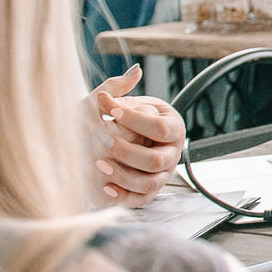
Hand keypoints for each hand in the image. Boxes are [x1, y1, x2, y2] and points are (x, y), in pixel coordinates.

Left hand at [88, 67, 184, 206]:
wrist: (109, 141)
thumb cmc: (115, 118)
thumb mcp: (116, 102)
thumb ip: (120, 87)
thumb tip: (136, 70)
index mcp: (173, 127)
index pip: (160, 128)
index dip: (136, 121)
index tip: (111, 112)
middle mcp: (172, 154)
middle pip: (155, 160)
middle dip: (127, 152)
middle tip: (101, 142)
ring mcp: (161, 175)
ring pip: (148, 184)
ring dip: (123, 175)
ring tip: (98, 164)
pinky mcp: (146, 193)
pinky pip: (139, 200)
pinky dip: (122, 195)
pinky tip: (104, 186)